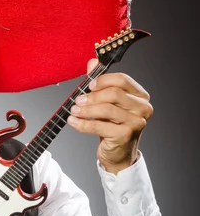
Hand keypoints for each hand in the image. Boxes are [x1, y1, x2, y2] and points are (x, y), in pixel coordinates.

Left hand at [67, 58, 153, 173]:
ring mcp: (136, 123)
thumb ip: (101, 82)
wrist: (119, 153)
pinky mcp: (125, 136)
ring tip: (74, 110)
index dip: (103, 80)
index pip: (123, 80)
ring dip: (86, 110)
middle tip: (78, 100)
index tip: (89, 85)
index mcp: (141, 96)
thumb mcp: (107, 102)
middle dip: (92, 96)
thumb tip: (92, 62)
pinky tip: (73, 121)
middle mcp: (143, 108)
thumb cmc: (113, 124)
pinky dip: (82, 123)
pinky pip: (99, 126)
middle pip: (114, 93)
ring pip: (106, 109)